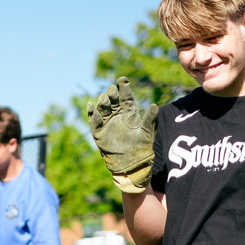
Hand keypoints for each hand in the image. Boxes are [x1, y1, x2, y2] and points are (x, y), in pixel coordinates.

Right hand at [86, 77, 158, 193]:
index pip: (125, 97)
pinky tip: (90, 106)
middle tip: (112, 89)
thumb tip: (154, 105)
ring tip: (105, 98)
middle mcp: (117, 116)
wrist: (132, 164)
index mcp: (129, 113)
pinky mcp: (99, 133)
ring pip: (103, 109)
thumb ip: (150, 119)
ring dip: (103, 102)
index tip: (123, 79)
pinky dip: (91, 114)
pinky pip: (94, 122)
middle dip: (112, 94)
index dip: (124, 88)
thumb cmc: (142, 147)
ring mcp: (108, 123)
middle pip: (113, 101)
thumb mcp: (148, 132)